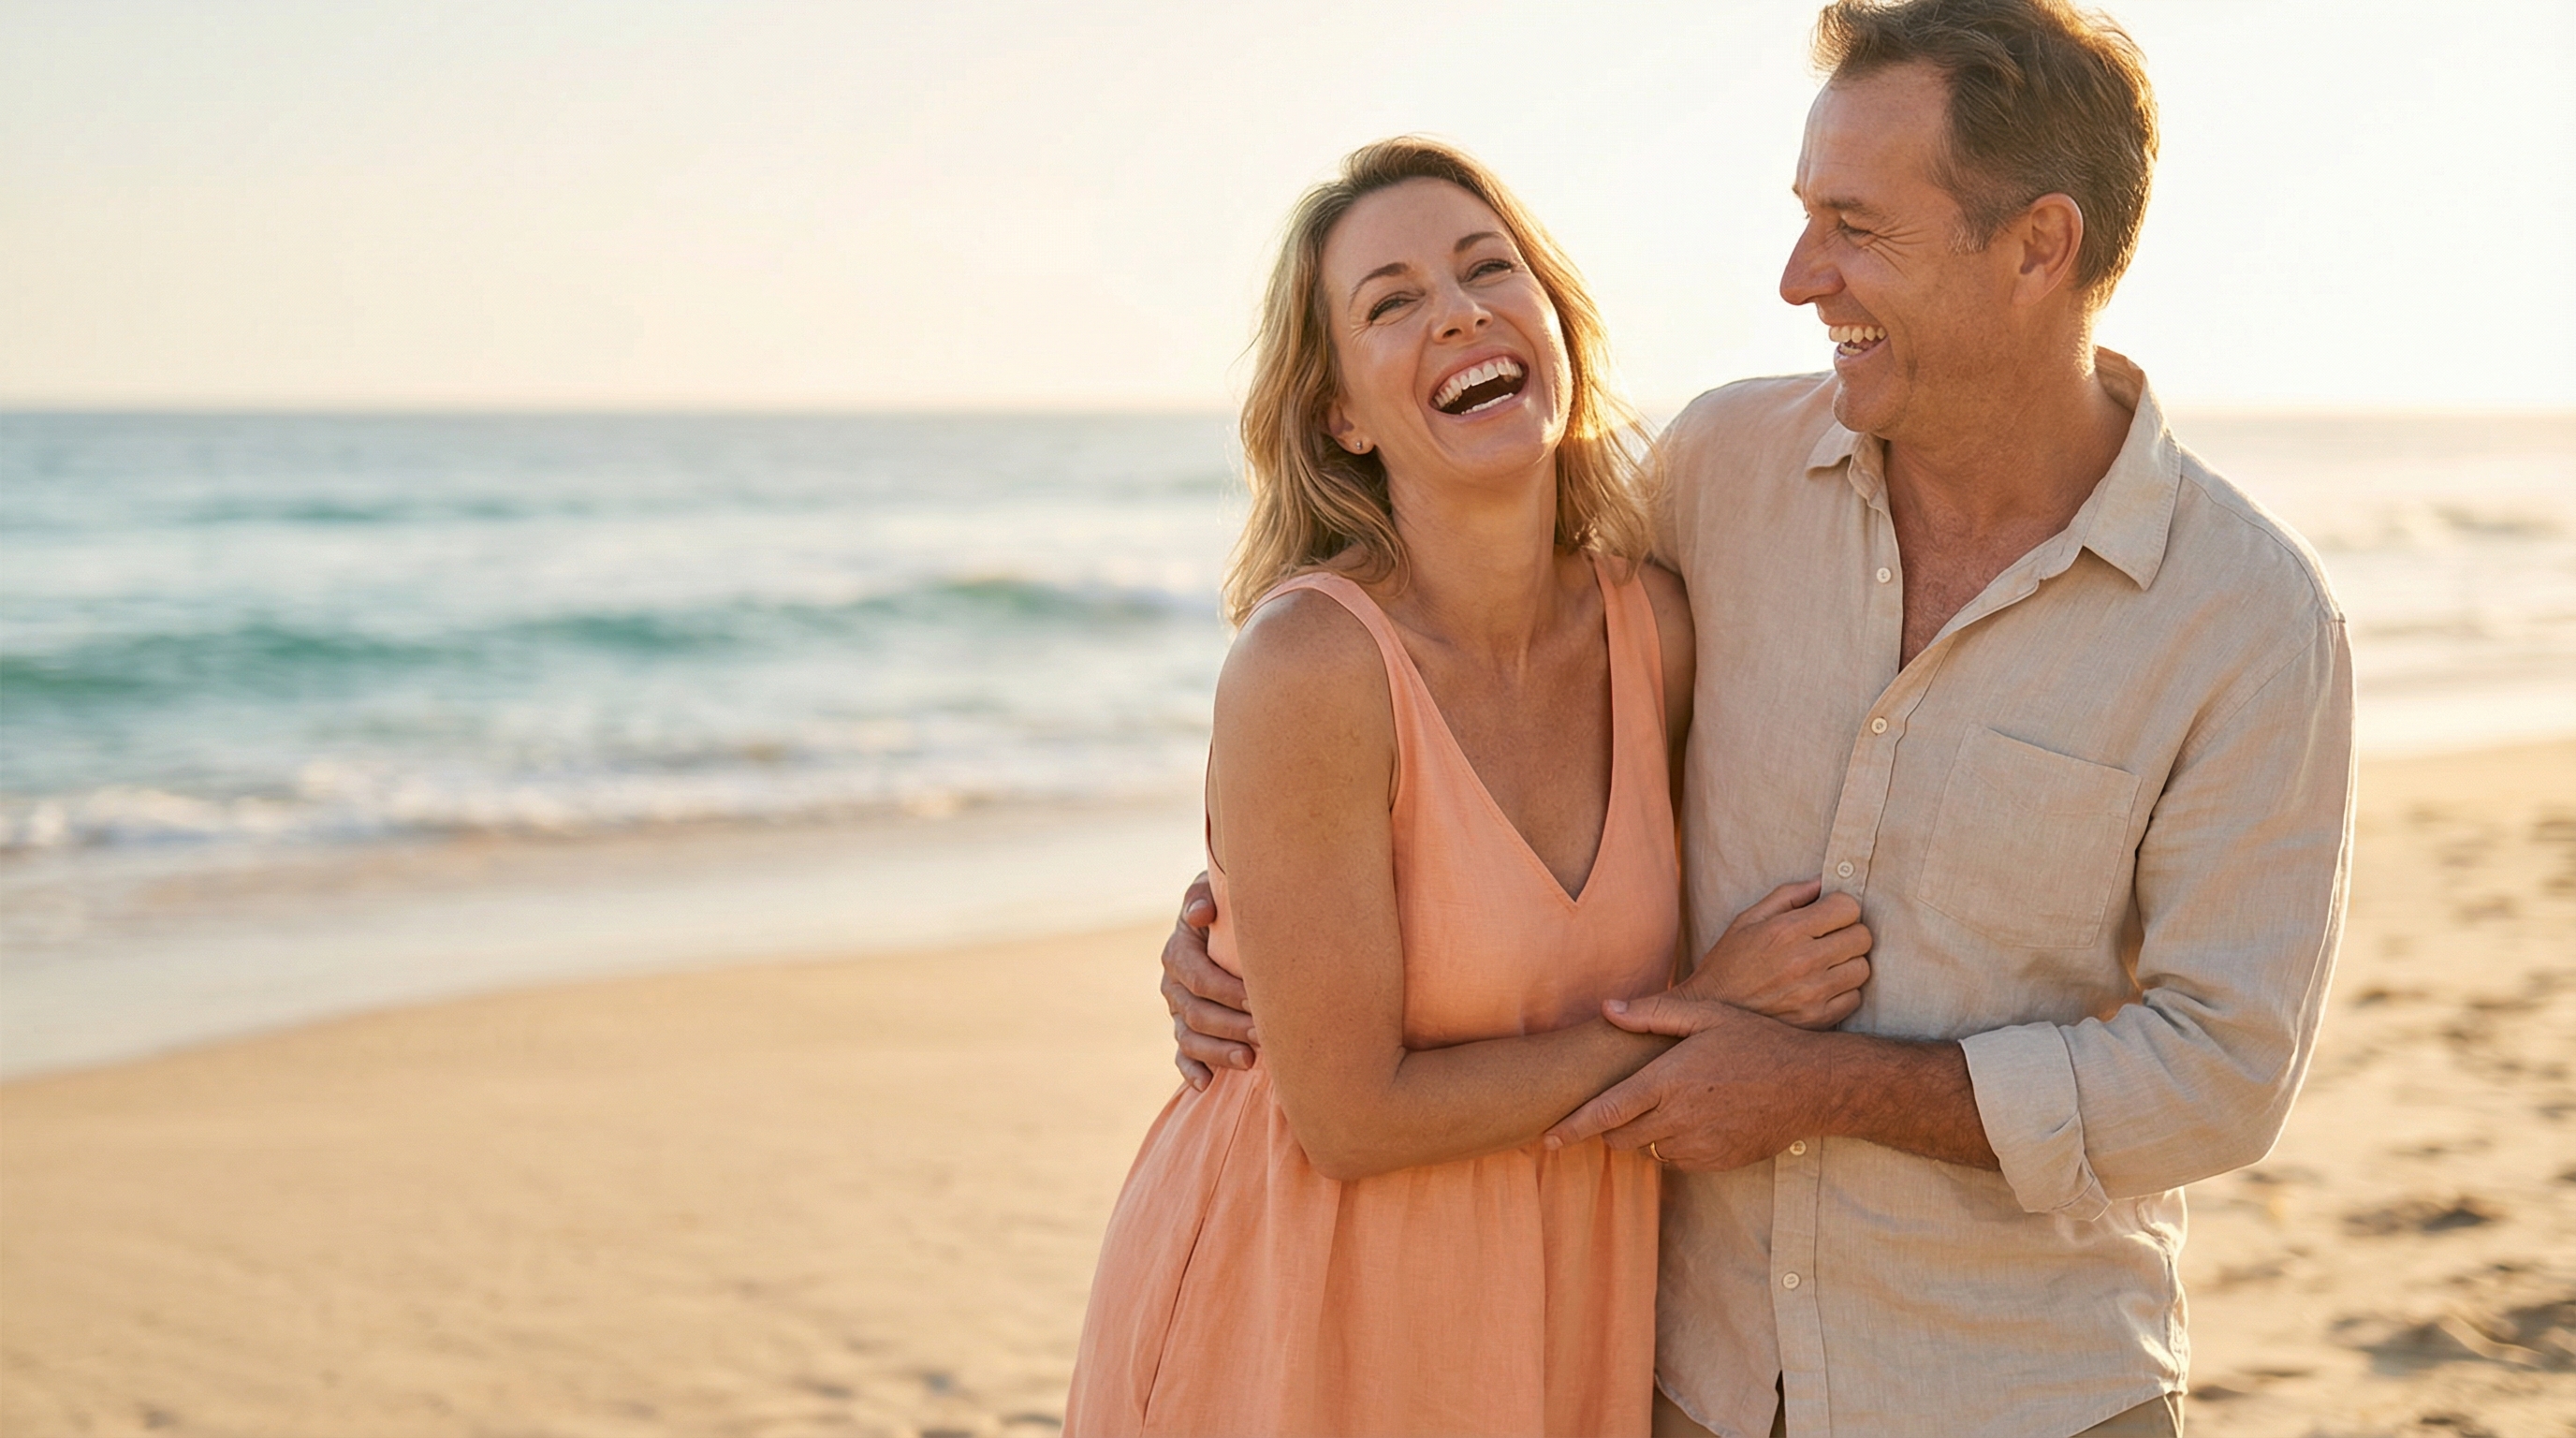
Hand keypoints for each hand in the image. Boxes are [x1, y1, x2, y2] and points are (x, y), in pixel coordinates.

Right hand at [1160, 873, 1258, 1089]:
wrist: (1231, 925)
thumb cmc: (1231, 905)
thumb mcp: (1215, 890)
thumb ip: (1203, 895)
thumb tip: (1200, 914)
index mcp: (1179, 951)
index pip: (1198, 977)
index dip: (1226, 991)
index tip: (1258, 998)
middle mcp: (1173, 984)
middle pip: (1195, 1013)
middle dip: (1230, 1025)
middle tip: (1265, 1034)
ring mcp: (1178, 1011)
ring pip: (1189, 1039)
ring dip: (1217, 1052)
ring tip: (1249, 1061)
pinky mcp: (1188, 1032)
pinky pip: (1183, 1056)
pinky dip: (1191, 1071)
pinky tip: (1206, 1084)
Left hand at [1543, 994, 1814, 1170]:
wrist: (1811, 1086)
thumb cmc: (1757, 1042)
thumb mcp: (1707, 1015)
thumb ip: (1652, 1014)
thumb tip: (1606, 1008)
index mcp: (1667, 1081)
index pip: (1604, 1112)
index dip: (1571, 1128)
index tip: (1546, 1138)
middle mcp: (1678, 1119)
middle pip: (1619, 1137)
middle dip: (1610, 1125)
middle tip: (1621, 1102)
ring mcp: (1697, 1146)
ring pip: (1647, 1149)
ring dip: (1645, 1133)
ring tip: (1670, 1102)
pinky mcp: (1716, 1162)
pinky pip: (1676, 1160)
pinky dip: (1673, 1144)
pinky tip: (1695, 1117)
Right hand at [1678, 879, 1869, 1028]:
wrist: (1709, 1011)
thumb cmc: (1729, 962)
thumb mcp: (1748, 919)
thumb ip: (1788, 895)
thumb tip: (1822, 881)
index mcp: (1786, 931)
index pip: (1848, 907)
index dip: (1841, 908)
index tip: (1828, 916)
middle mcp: (1803, 961)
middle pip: (1862, 937)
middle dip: (1848, 934)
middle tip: (1828, 940)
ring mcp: (1812, 993)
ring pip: (1862, 968)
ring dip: (1848, 964)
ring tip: (1824, 965)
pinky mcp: (1817, 1019)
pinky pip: (1854, 998)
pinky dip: (1843, 992)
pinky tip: (1820, 988)